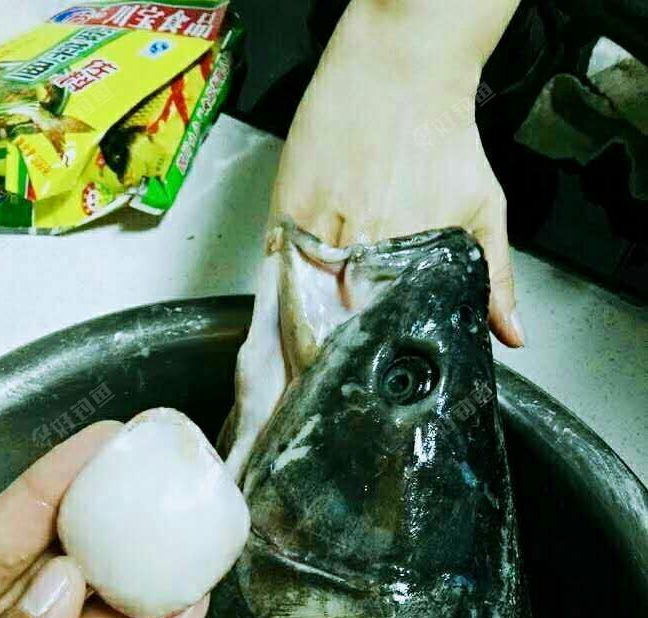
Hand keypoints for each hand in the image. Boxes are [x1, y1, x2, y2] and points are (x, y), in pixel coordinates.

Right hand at [272, 0, 524, 346]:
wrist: (401, 73)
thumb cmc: (443, 139)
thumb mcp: (485, 208)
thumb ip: (495, 278)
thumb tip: (509, 336)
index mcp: (408, 256)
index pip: (379, 330)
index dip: (366, 357)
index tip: (360, 373)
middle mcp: (361, 248)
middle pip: (336, 324)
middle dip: (333, 351)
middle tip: (329, 371)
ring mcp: (319, 229)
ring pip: (302, 301)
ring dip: (302, 328)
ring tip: (300, 352)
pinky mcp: (287, 209)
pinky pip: (277, 268)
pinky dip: (279, 291)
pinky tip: (283, 307)